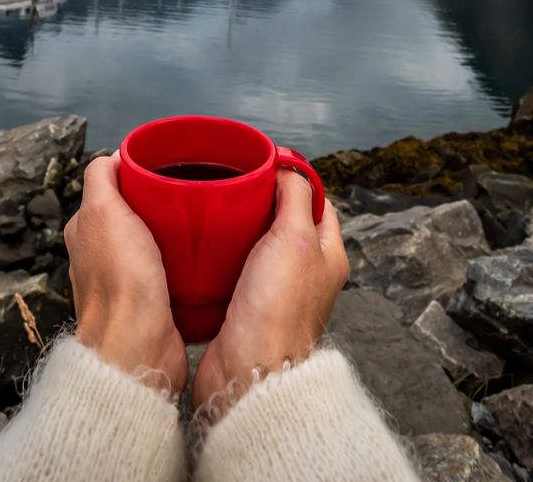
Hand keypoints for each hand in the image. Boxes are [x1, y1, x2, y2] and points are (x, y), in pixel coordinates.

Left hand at [64, 153, 187, 394]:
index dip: (137, 171)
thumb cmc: (121, 279)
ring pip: (155, 240)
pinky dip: (185, 258)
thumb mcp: (103, 212)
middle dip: (161, 199)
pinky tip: (205, 251)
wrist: (138, 347)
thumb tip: (116, 156)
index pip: (111, 186)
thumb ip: (103, 178)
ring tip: (204, 217)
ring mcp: (127, 280)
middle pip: (136, 211)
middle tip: (193, 188)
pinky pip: (171, 268)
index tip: (168, 163)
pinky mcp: (153, 301)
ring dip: (176, 230)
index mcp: (85, 231)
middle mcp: (101, 255)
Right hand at [192, 170, 347, 411]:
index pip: (318, 203)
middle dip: (261, 200)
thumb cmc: (278, 310)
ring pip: (257, 244)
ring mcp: (274, 291)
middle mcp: (305, 274)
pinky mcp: (244, 305)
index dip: (296, 179)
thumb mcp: (296, 237)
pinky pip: (233, 268)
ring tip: (217, 207)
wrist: (247, 371)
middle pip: (284, 222)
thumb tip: (289, 165)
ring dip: (238, 227)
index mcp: (328, 256)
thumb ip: (295, 196)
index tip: (267, 162)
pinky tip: (204, 242)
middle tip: (236, 182)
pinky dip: (220, 253)